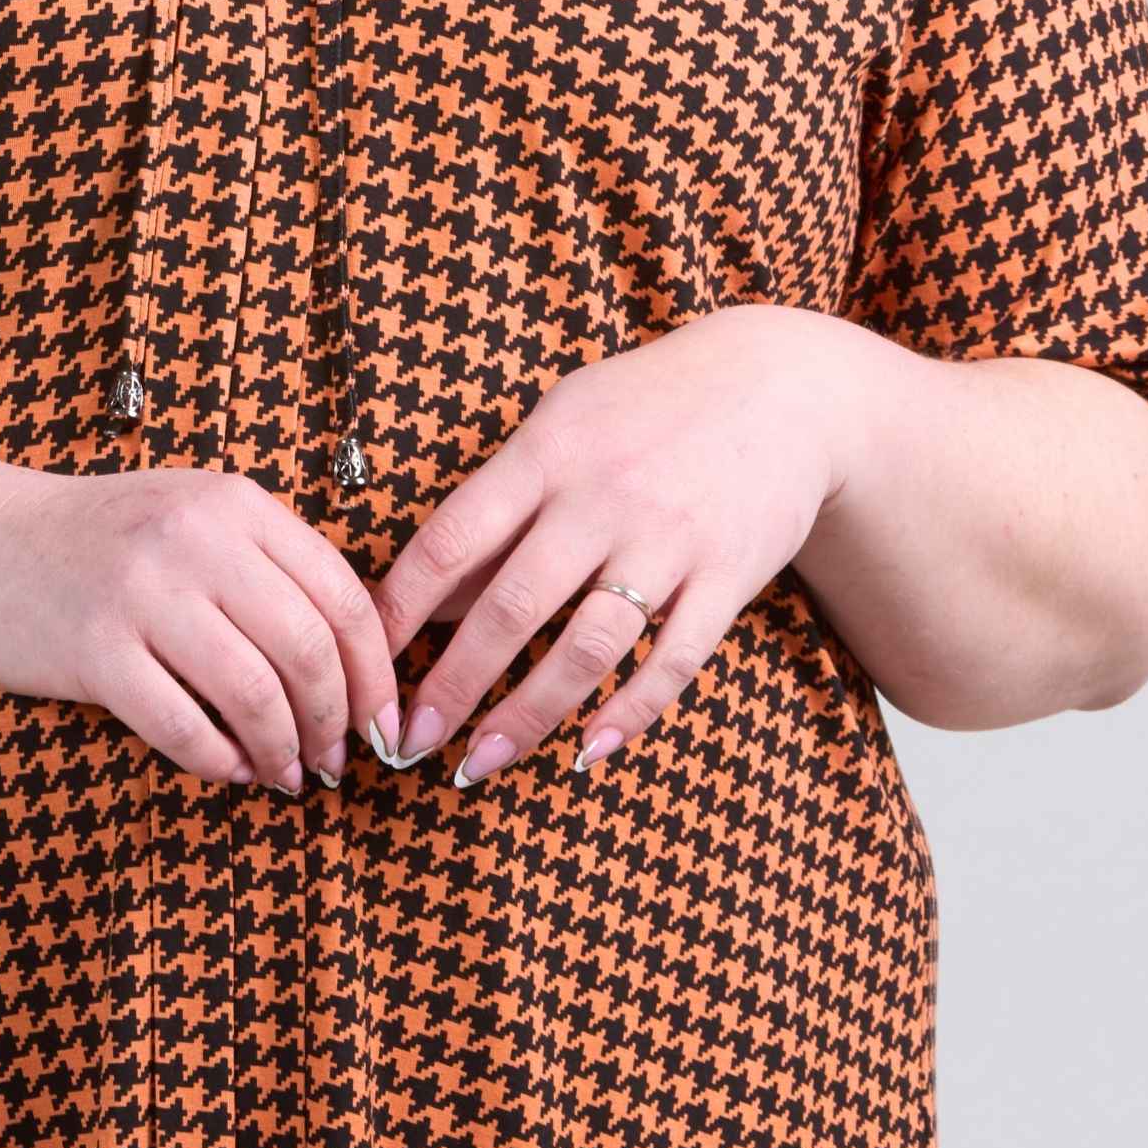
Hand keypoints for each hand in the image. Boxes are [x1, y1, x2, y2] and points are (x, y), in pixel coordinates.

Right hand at [0, 461, 405, 795]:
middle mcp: (195, 539)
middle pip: (309, 650)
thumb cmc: (99, 541)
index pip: (343, 596)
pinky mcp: (94, 650)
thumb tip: (358, 660)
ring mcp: (141, 593)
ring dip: (283, 750)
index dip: (375, 672)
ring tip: (288, 776)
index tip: (383, 720)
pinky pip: (182, 726)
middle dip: (336, 721)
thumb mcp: (193, 517)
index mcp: (235, 504)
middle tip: (335, 761)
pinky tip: (231, 770)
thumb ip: (268, 564)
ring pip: (254, 694)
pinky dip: (220, 761)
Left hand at [364, 307, 872, 783]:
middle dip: (454, 683)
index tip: (367, 665)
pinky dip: (629, 713)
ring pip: (589, 646)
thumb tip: (439, 602)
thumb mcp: (562, 426)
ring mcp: (670, 540)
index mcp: (547, 454)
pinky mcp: (729, 576)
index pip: (453, 539)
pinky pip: (673, 660)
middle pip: (513, 607)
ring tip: (482, 762)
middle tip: (411, 739)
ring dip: (529, 714)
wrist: (780, 385)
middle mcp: (603, 498)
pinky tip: (588, 751)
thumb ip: (502, 508)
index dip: (400, 609)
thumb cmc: (645, 409)